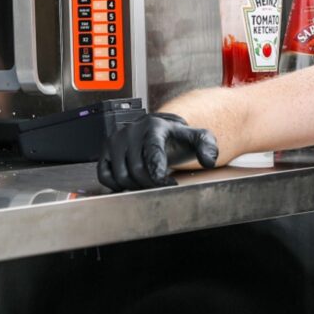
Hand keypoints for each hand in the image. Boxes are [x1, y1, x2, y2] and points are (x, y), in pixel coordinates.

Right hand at [97, 113, 218, 190]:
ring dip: (135, 186)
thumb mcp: (197, 138)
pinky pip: (105, 175)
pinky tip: (131, 183)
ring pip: (121, 175)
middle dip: (151, 183)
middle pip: (136, 168)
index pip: (152, 149)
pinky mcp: (105, 150)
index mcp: (154, 126)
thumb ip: (208, 146)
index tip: (166, 182)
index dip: (157, 170)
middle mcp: (131, 130)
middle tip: (163, 186)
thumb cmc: (177, 139)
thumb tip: (208, 161)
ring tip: (149, 184)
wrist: (159, 133)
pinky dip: (117, 185)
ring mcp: (116, 140)